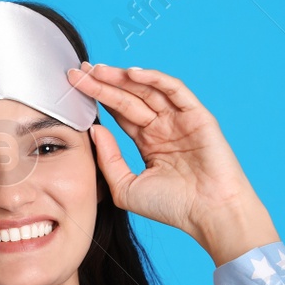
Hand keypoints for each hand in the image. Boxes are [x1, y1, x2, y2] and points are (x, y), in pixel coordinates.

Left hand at [70, 62, 278, 264]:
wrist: (208, 214)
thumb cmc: (171, 207)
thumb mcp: (126, 187)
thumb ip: (108, 159)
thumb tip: (94, 130)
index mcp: (148, 142)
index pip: (120, 112)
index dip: (98, 98)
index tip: (75, 86)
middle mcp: (164, 127)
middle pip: (129, 98)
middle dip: (104, 83)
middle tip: (79, 72)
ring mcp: (180, 120)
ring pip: (148, 90)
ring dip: (122, 78)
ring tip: (97, 70)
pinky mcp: (197, 116)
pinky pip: (175, 90)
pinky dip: (154, 79)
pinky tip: (131, 73)